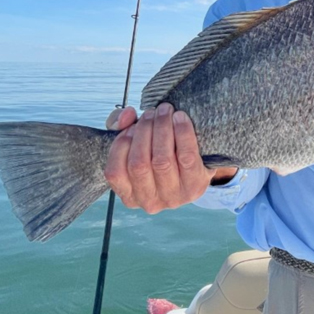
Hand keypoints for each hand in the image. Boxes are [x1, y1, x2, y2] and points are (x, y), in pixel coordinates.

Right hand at [104, 103, 236, 213]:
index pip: (115, 172)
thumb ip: (122, 127)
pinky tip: (180, 118)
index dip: (121, 144)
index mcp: (129, 196)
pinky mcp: (195, 186)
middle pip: (139, 164)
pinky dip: (182, 133)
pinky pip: (186, 157)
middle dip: (143, 131)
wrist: (198, 167)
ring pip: (161, 161)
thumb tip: (126, 115)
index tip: (131, 125)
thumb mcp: (137, 144)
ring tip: (164, 111)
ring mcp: (173, 197)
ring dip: (162, 129)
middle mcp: (149, 202)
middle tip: (151, 112)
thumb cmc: (159, 154)